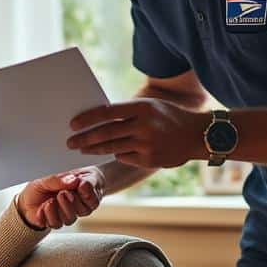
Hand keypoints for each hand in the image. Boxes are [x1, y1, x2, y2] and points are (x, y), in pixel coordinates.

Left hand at [17, 167, 104, 229]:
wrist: (29, 197)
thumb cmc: (46, 185)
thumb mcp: (52, 177)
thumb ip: (62, 179)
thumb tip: (73, 180)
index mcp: (83, 193)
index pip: (94, 199)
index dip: (87, 193)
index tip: (80, 184)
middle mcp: (77, 207)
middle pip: (84, 211)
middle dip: (72, 200)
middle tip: (62, 192)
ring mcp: (67, 215)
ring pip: (70, 219)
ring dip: (59, 208)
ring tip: (50, 200)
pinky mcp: (55, 223)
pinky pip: (55, 224)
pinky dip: (47, 215)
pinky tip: (43, 207)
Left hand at [67, 99, 204, 167]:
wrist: (196, 135)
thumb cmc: (167, 116)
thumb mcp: (150, 106)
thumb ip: (127, 112)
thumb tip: (96, 118)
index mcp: (142, 108)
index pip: (107, 112)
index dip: (88, 119)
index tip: (72, 125)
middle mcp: (144, 126)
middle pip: (106, 133)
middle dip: (85, 139)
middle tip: (70, 142)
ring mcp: (147, 144)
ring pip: (113, 147)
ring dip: (94, 149)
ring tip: (82, 149)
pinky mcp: (150, 160)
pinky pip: (125, 157)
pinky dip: (117, 154)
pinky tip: (112, 152)